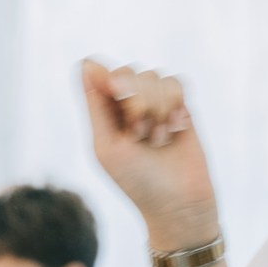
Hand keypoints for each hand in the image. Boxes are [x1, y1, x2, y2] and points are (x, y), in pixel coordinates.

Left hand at [80, 60, 219, 250]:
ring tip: (158, 139)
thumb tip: (86, 62)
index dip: (110, 81)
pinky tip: (175, 130)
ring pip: (155, 76)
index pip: (98, 71)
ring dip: (157, 109)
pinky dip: (175, 107)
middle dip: (136, 101)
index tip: (116, 95)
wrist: (180, 204)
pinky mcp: (181, 107)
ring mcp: (155, 104)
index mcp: (103, 113)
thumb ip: (95, 104)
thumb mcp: (107, 146)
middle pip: (128, 71)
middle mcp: (127, 104)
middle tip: (139, 133)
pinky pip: (177, 82)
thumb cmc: (138, 182)